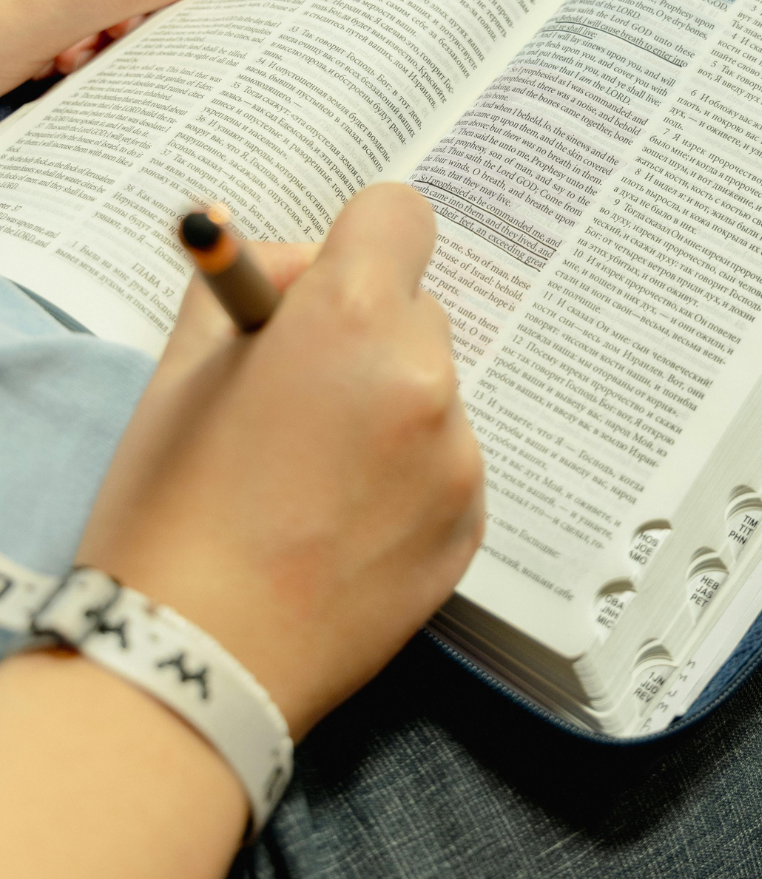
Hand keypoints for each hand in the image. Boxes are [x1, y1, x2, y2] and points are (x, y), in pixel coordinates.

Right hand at [79, 183, 484, 737]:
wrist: (198, 663)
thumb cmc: (171, 513)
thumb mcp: (182, 368)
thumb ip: (248, 286)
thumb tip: (294, 263)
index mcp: (349, 318)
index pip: (398, 214)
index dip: (357, 238)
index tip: (329, 280)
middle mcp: (423, 377)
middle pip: (415, 308)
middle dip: (364, 332)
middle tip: (298, 394)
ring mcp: (457, 456)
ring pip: (433, 389)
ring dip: (390, 406)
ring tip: (315, 475)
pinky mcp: (472, 522)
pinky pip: (447, 460)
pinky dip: (410, 473)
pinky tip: (345, 522)